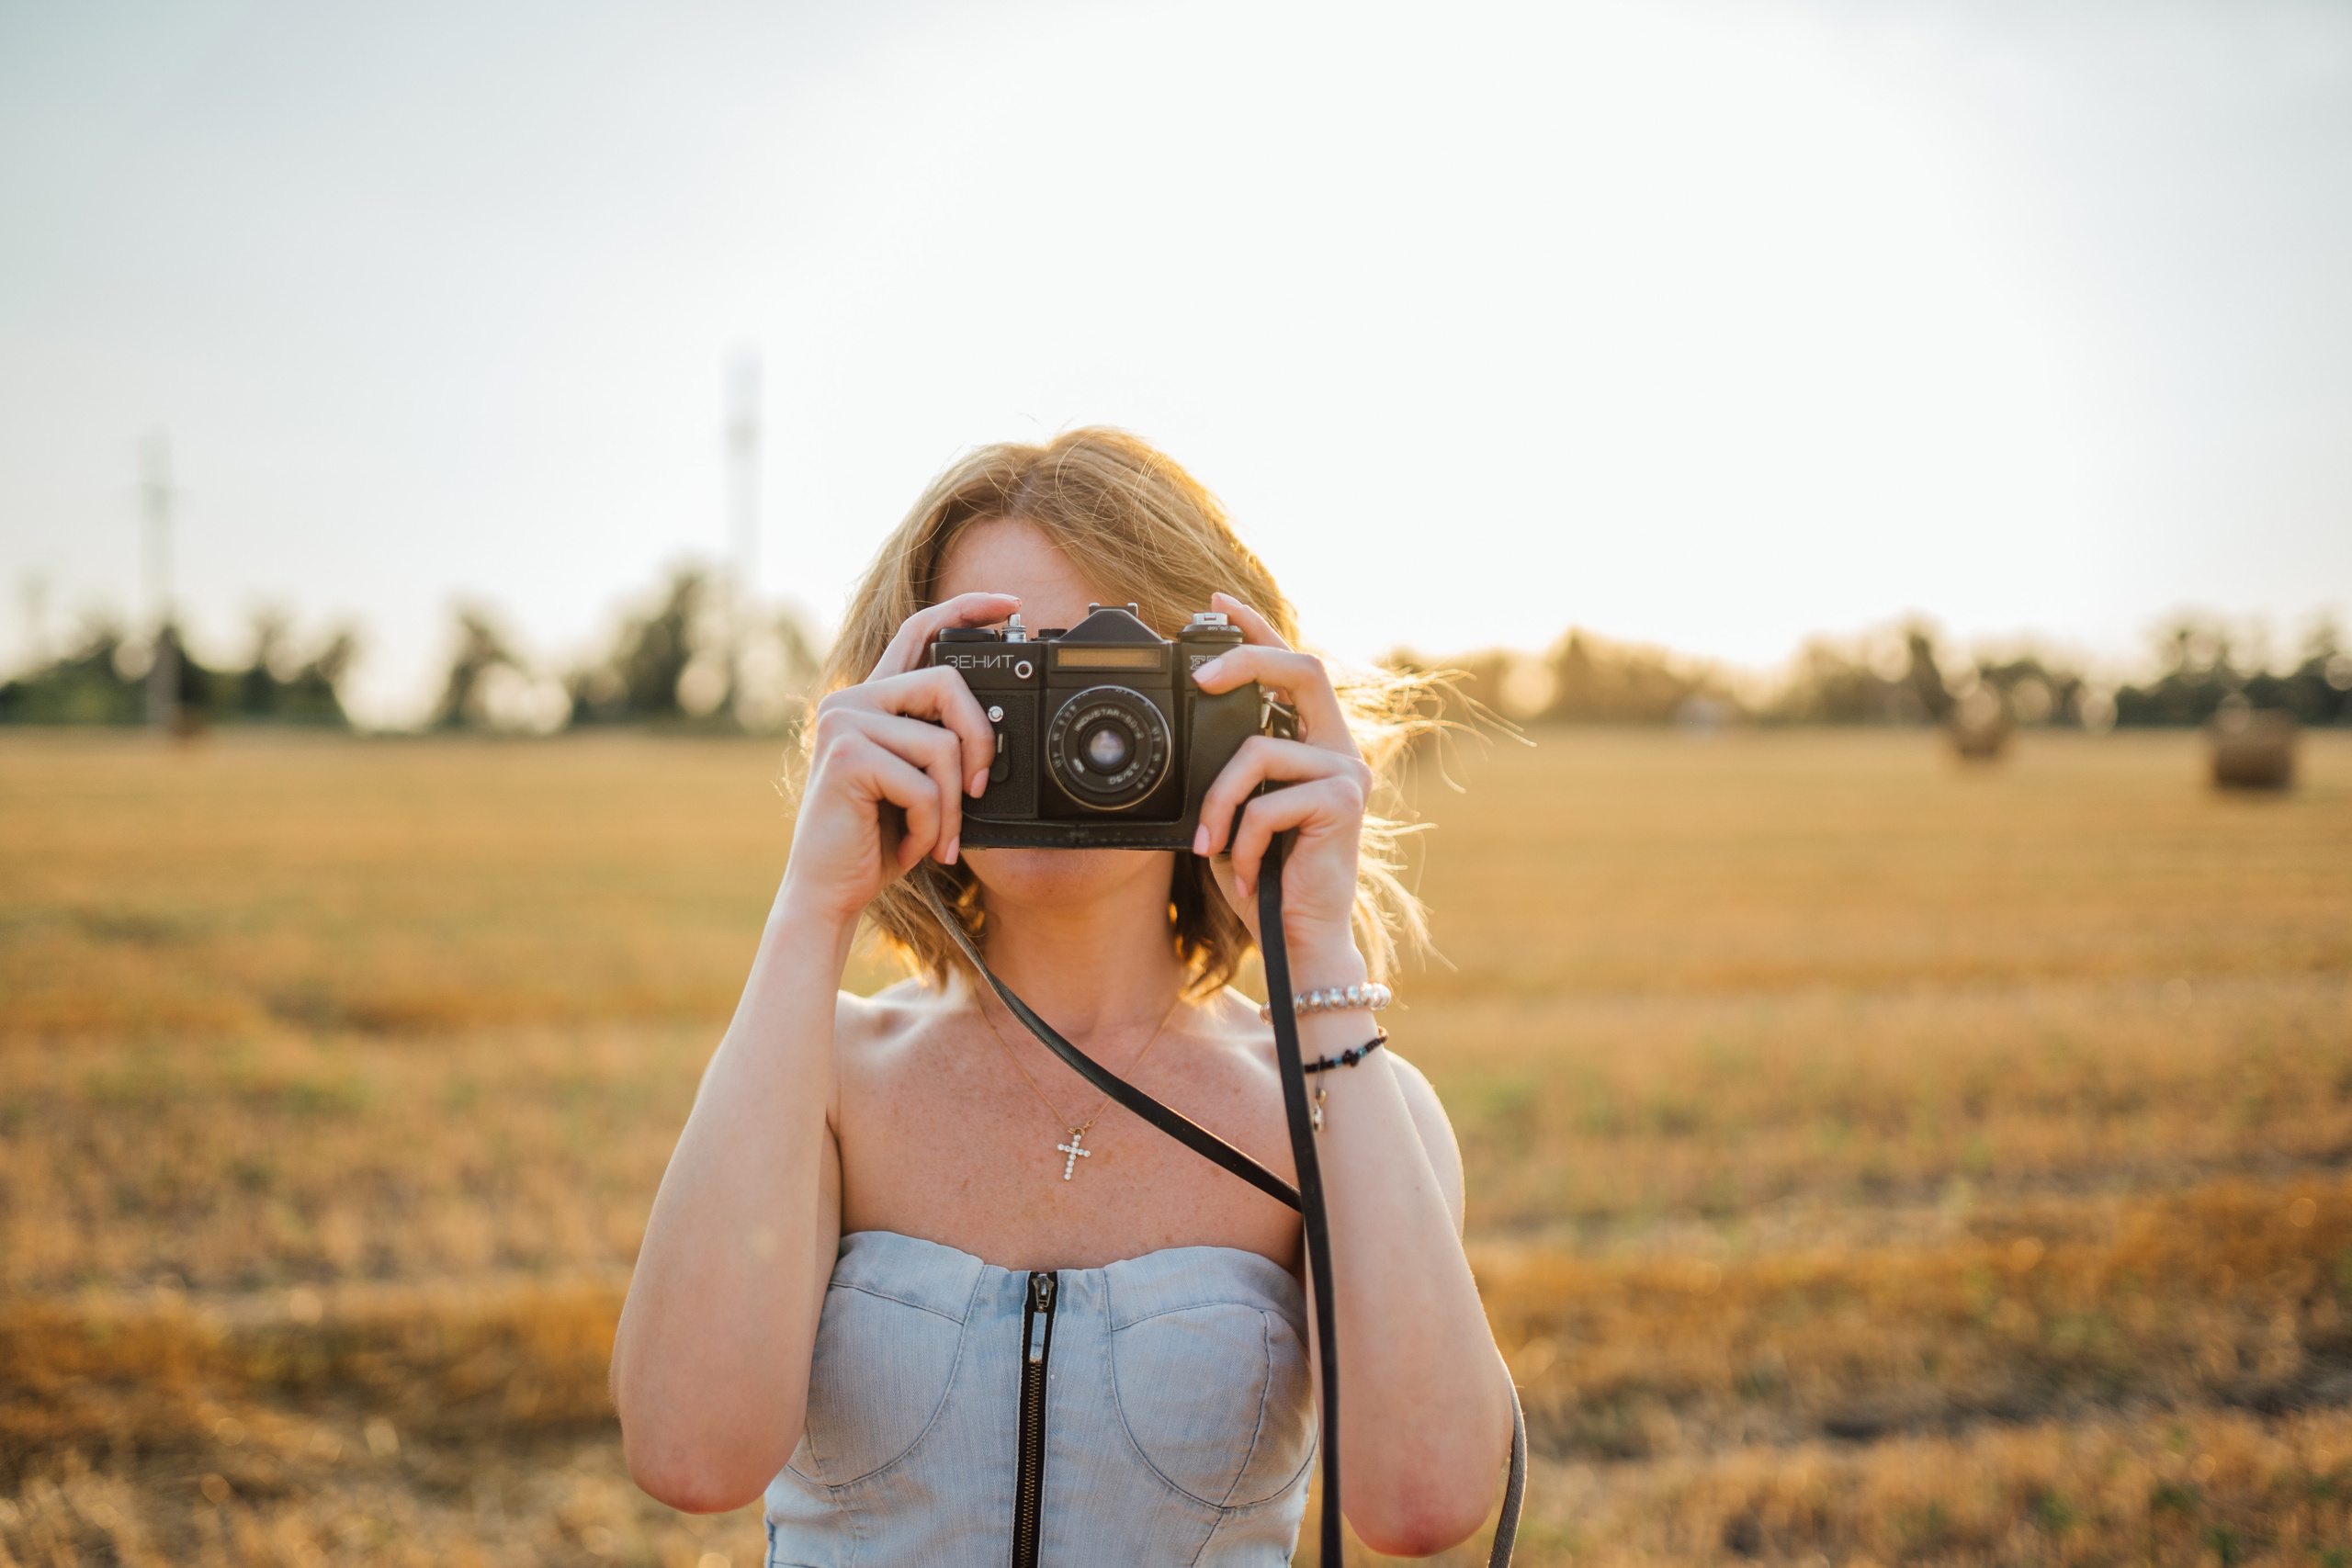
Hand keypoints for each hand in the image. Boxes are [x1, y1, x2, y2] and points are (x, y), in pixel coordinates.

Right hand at [778, 592, 1014, 930]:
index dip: (965, 608)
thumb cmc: (877, 842)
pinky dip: (932, 826)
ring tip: (936, 836)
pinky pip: (925, 785)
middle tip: (978, 790)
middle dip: (980, 742)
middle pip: (947, 682)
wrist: (830, 892)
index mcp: (872, 701)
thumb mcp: (921, 783)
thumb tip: (994, 731)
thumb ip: (942, 744)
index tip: (1009, 604)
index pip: (919, 631)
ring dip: (952, 805)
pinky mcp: (847, 756)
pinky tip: (911, 847)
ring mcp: (844, 724)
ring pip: (943, 744)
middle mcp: (853, 701)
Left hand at [1188, 593, 1373, 966]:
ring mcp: (1348, 773)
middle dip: (1248, 658)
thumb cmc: (1266, 880)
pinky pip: (1268, 802)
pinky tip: (1247, 874)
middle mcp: (1340, 750)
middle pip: (1303, 668)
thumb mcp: (1236, 812)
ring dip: (1219, 803)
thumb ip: (1230, 768)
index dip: (1257, 629)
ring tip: (1211, 846)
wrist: (1300, 941)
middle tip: (1201, 675)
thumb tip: (1192, 731)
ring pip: (1258, 751)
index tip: (1218, 602)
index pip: (1291, 668)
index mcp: (1315, 744)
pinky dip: (1243, 842)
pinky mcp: (1345, 802)